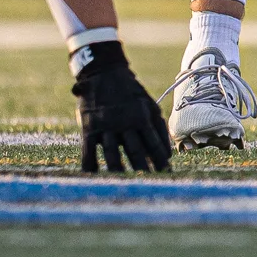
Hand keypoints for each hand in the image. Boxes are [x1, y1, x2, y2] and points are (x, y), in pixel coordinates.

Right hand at [71, 40, 170, 173]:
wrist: (104, 71)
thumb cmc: (131, 92)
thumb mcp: (149, 104)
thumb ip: (159, 129)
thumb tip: (168, 156)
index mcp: (142, 116)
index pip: (154, 144)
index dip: (160, 161)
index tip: (166, 176)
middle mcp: (125, 122)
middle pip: (135, 152)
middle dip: (143, 170)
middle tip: (149, 185)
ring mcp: (106, 125)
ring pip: (113, 154)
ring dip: (119, 171)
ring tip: (124, 186)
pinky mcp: (89, 127)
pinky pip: (89, 151)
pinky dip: (91, 166)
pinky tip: (95, 178)